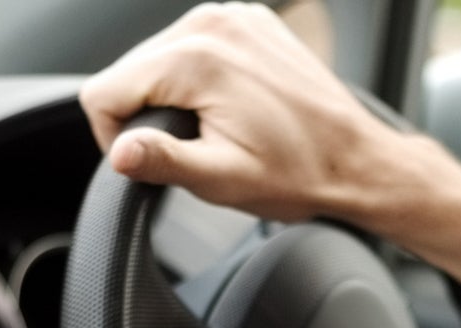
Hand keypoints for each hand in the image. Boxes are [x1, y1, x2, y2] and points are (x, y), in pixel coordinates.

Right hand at [78, 2, 435, 224]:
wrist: (357, 159)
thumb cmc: (298, 174)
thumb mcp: (222, 179)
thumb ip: (162, 160)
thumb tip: (119, 152)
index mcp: (195, 59)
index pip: (103, 91)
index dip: (113, 136)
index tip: (149, 160)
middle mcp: (212, 23)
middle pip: (129, 70)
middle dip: (145, 112)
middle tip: (192, 148)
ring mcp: (233, 15)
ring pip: (158, 56)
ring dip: (172, 93)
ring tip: (214, 127)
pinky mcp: (250, 20)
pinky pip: (195, 44)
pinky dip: (200, 75)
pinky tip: (230, 105)